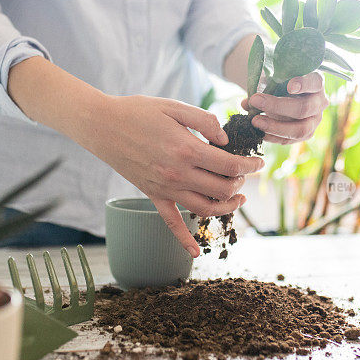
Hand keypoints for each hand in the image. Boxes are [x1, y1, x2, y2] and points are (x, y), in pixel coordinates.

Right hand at [79, 95, 263, 256]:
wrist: (102, 126)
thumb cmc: (139, 112)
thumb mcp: (175, 107)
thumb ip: (204, 121)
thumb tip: (225, 141)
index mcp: (187, 149)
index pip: (230, 165)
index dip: (250, 165)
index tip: (258, 162)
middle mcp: (178, 174)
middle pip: (222, 189)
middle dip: (240, 183)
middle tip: (244, 174)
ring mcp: (165, 188)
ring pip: (204, 209)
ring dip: (226, 207)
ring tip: (238, 199)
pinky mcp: (153, 195)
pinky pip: (171, 223)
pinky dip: (184, 240)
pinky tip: (196, 253)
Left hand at [240, 72, 327, 143]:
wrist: (289, 98)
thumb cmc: (282, 83)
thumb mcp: (276, 79)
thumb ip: (263, 87)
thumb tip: (247, 104)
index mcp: (316, 83)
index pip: (315, 82)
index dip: (304, 84)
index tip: (290, 86)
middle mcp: (320, 102)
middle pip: (304, 108)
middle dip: (277, 106)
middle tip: (256, 101)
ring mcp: (315, 121)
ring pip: (300, 129)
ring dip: (275, 126)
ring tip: (255, 121)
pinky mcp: (306, 134)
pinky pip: (291, 139)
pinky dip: (273, 137)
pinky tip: (259, 132)